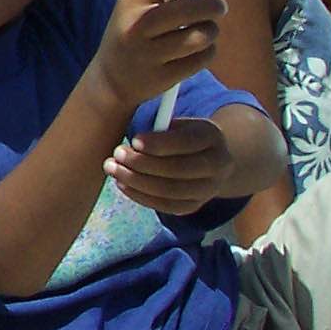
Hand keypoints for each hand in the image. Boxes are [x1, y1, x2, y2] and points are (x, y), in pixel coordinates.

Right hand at [90, 0, 223, 112]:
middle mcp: (139, 27)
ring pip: (202, 35)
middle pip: (190, 10)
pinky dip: (208, 52)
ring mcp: (151, 54)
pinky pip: (203, 58)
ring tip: (205, 31)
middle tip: (219, 7)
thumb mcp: (137, 9)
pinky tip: (197, 51)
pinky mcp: (166, 76)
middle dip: (213, 6)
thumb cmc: (131, 35)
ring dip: (211, 31)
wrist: (110, 78)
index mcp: (132, 3)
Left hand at [105, 115, 234, 214]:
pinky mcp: (195, 205)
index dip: (160, 143)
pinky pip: (168, 206)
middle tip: (117, 154)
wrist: (210, 159)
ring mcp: (209, 189)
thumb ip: (159, 128)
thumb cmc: (182, 135)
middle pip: (179, 170)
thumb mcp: (177, 123)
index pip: (187, 142)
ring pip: (172, 191)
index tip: (134, 140)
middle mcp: (217, 165)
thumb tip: (133, 141)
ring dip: (137, 182)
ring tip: (113, 169)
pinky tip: (122, 184)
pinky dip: (142, 197)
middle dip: (144, 163)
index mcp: (211, 137)